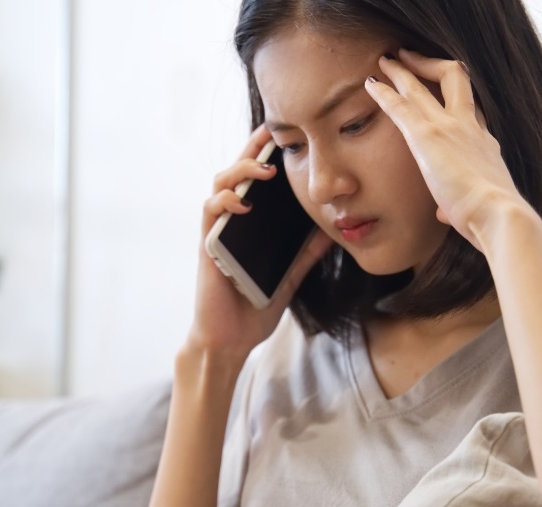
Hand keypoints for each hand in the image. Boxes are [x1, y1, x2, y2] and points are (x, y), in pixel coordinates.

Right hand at [187, 126, 333, 358]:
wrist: (231, 339)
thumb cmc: (254, 307)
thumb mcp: (290, 275)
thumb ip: (306, 252)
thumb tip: (333, 229)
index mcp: (250, 224)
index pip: (256, 179)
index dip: (267, 153)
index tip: (287, 133)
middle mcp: (231, 221)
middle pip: (237, 171)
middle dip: (253, 147)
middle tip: (274, 131)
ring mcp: (217, 231)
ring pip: (220, 184)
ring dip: (240, 170)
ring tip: (264, 168)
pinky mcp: (208, 245)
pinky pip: (210, 213)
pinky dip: (224, 200)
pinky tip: (242, 199)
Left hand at [365, 49, 530, 251]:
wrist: (498, 215)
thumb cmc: (491, 219)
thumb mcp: (477, 207)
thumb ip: (457, 206)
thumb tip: (447, 213)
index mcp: (485, 146)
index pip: (471, 112)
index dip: (455, 100)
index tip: (440, 94)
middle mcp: (470, 128)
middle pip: (455, 80)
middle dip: (430, 65)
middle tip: (411, 57)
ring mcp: (450, 127)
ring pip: (422, 86)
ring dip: (402, 71)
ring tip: (386, 60)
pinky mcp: (427, 136)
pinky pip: (400, 106)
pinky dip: (384, 93)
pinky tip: (370, 84)